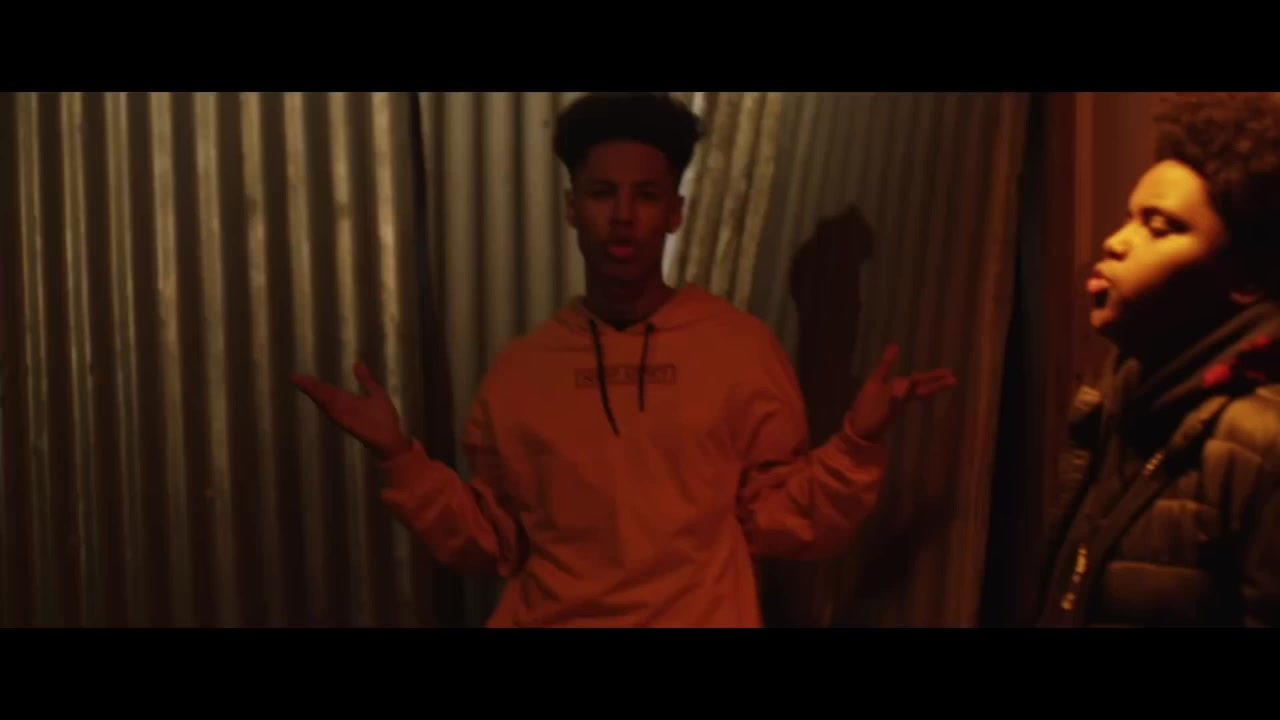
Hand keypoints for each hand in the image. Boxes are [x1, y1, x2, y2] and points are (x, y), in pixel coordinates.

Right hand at [290, 361, 413, 460]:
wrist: (390, 441)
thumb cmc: (384, 419)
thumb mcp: (376, 394)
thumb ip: (366, 380)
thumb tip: (357, 364)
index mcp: (347, 401)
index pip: (326, 390)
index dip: (312, 383)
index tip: (297, 376)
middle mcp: (343, 409)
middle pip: (324, 395)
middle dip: (310, 386)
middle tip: (295, 377)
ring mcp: (346, 417)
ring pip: (328, 403)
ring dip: (317, 394)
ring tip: (303, 384)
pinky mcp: (352, 425)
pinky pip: (339, 415)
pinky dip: (331, 408)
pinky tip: (321, 400)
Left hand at [848, 344, 956, 441]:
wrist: (859, 427)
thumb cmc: (869, 404)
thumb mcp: (876, 380)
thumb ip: (886, 364)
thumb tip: (895, 345)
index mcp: (899, 389)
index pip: (920, 381)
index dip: (934, 377)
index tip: (950, 373)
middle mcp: (900, 397)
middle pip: (920, 389)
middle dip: (935, 384)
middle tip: (954, 380)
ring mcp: (892, 405)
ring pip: (907, 395)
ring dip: (916, 387)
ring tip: (929, 379)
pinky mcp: (882, 412)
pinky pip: (892, 404)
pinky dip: (897, 398)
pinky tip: (899, 392)